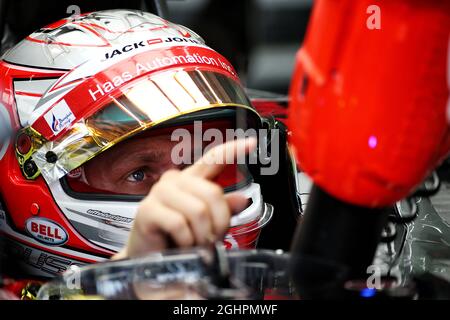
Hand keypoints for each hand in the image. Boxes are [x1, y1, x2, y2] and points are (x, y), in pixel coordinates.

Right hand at [113, 137, 256, 258]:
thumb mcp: (207, 223)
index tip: (252, 143)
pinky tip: (182, 245)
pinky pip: (179, 224)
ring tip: (196, 244)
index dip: (232, 150)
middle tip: (212, 238)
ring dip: (202, 235)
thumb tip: (242, 199)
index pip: (213, 158)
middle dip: (218, 223)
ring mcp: (160, 192)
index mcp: (191, 179)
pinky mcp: (147, 209)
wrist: (149, 254)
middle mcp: (175, 180)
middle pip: (212, 193)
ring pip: (198, 211)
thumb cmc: (176, 236)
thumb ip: (223, 209)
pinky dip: (186, 241)